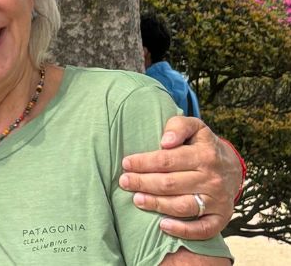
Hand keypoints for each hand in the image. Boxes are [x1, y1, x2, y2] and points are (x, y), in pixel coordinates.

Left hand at [119, 116, 239, 239]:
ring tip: (137, 200)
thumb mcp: (194, 127)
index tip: (126, 164)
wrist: (233, 167)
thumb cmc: (203, 145)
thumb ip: (178, 126)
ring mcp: (218, 200)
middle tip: (124, 182)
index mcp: (204, 155)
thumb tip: (165, 141)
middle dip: (143, 183)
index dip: (144, 163)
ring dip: (157, 204)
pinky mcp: (222, 218)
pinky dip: (184, 230)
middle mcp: (212, 179)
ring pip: (183, 206)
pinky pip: (204, 229)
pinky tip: (163, 226)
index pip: (167, 160)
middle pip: (171, 184)